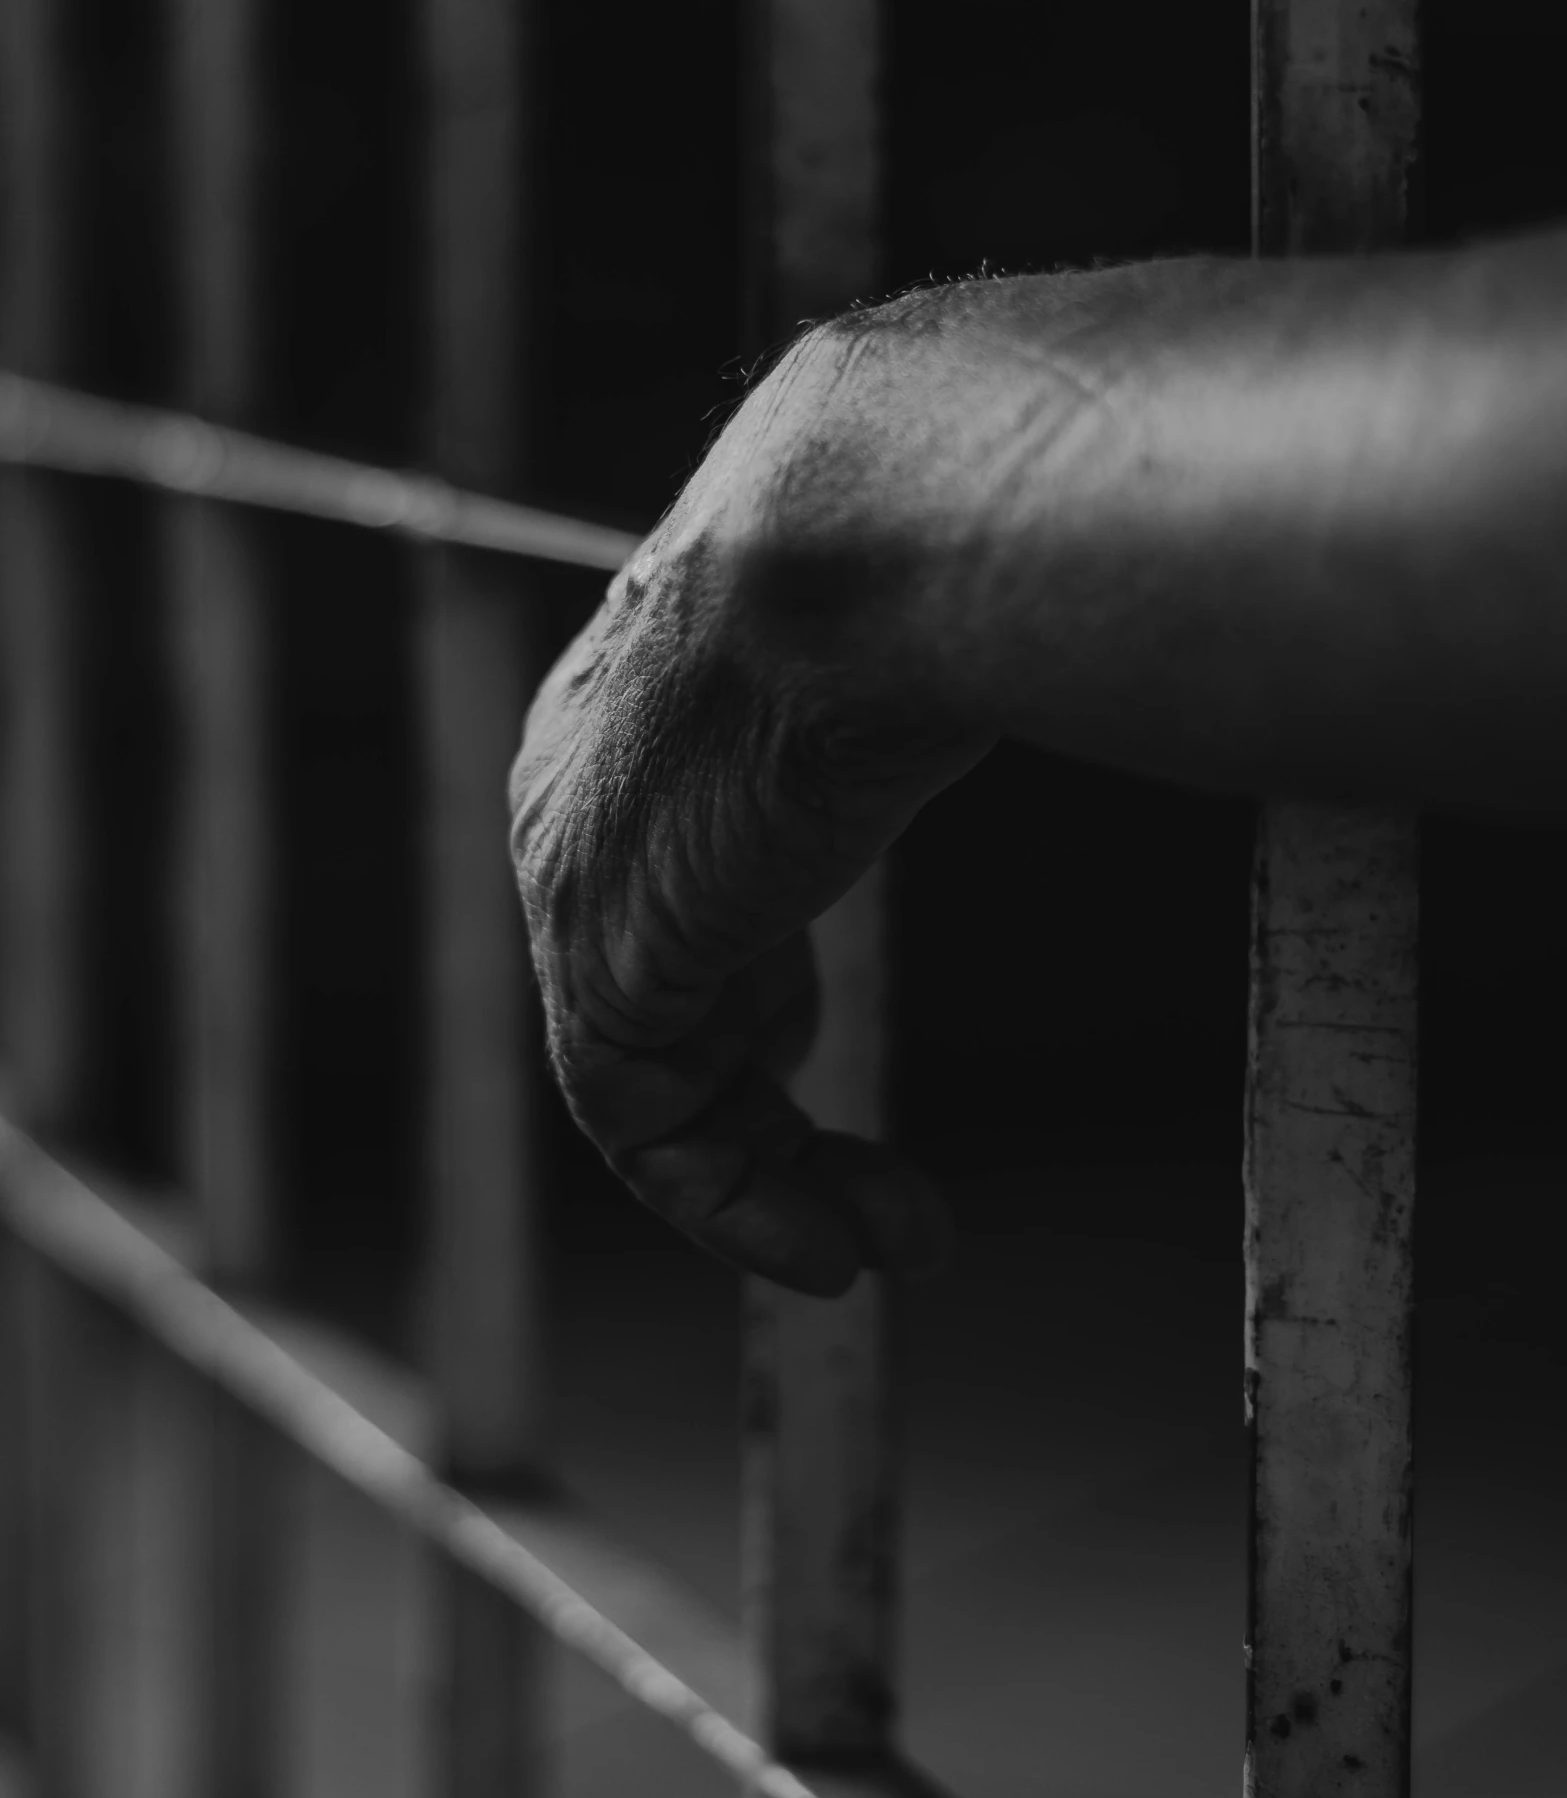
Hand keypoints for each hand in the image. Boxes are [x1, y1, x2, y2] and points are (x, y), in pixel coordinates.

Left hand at [508, 320, 993, 1293]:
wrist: (866, 543)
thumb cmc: (932, 547)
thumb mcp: (930, 620)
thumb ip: (952, 669)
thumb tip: (1120, 599)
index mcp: (655, 720)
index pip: (683, 898)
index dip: (756, 998)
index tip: (825, 1058)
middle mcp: (596, 807)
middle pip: (670, 1003)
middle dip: (771, 1115)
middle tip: (893, 1205)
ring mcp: (584, 884)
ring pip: (660, 1086)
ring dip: (778, 1186)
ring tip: (895, 1249)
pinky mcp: (602, 958)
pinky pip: (644, 1130)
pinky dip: (736, 1206)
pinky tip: (836, 1255)